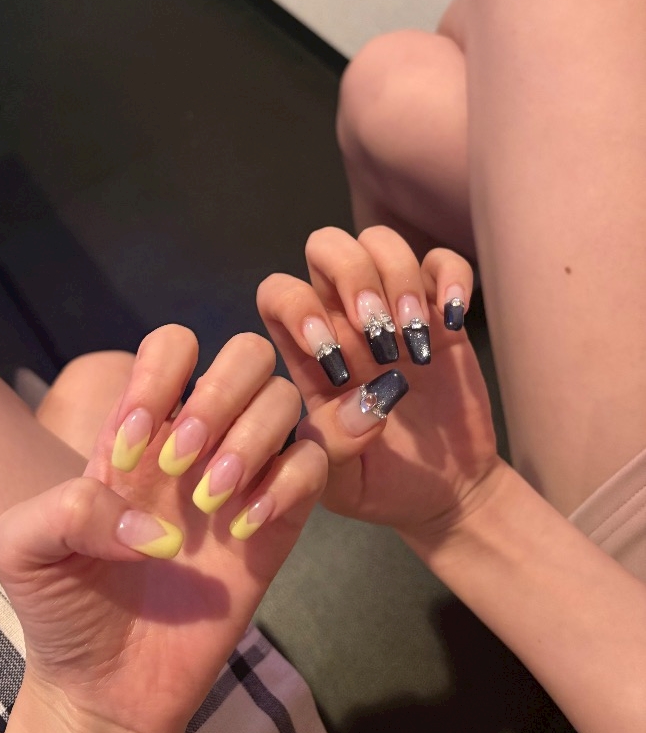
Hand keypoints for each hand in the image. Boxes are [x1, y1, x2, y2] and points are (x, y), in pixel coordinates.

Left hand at [0, 326, 326, 732]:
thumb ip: (63, 509)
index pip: (173, 346)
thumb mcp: (23, 549)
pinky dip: (289, 483)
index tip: (128, 452)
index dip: (159, 376)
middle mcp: (199, 437)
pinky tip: (244, 528)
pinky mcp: (280, 520)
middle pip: (247, 353)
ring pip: (284, 399)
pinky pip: (314, 462)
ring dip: (250, 440)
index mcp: (140, 425)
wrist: (106, 685)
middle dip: (218, 396)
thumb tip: (149, 520)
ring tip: (208, 504)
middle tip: (177, 466)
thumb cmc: (64, 605)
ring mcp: (244, 474)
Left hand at [257, 226, 499, 540]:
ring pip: (379, 241)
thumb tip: (363, 401)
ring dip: (398, 277)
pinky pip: (441, 261)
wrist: (446, 491)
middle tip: (376, 330)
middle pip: (325, 245)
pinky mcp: (441, 312)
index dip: (297, 307)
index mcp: (306, 352)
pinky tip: (454, 319)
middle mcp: (343, 318)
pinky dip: (451, 275)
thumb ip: (333, 445)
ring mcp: (393, 309)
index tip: (332, 355)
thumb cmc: (380, 484)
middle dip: (351, 273)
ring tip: (414, 336)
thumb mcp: (341, 483)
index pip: (278, 292)